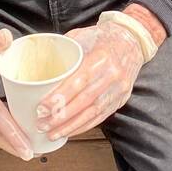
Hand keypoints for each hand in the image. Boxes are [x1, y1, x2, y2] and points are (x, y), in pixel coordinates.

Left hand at [37, 19, 144, 140]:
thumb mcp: (81, 36)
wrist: (133, 39)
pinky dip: (85, 126)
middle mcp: (113, 74)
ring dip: (72, 126)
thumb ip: (62, 51)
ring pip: (94, 112)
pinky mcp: (122, 98)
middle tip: (41, 124)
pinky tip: (71, 131)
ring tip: (52, 134)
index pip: (79, 81)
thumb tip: (38, 66)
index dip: (60, 97)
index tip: (42, 108)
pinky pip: (102, 116)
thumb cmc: (103, 37)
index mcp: (101, 56)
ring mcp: (120, 88)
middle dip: (61, 116)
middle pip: (85, 101)